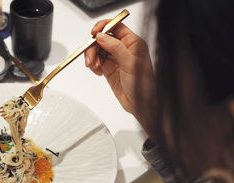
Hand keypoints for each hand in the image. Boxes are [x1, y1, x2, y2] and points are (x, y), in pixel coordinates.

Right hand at [84, 20, 154, 135]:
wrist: (140, 104)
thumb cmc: (143, 84)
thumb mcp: (130, 63)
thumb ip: (115, 47)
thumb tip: (101, 36)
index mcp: (133, 43)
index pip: (115, 26)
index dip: (103, 27)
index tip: (93, 34)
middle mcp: (123, 48)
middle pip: (102, 38)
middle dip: (94, 47)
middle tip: (90, 58)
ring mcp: (115, 58)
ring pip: (97, 50)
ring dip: (92, 56)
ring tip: (93, 66)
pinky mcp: (109, 68)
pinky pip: (96, 61)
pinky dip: (93, 65)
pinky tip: (97, 71)